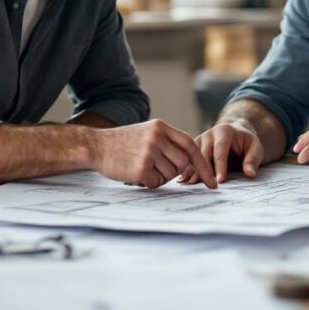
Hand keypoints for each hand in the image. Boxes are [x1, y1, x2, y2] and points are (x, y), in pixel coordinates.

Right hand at [91, 119, 216, 188]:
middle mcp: (157, 137)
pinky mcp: (140, 167)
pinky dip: (148, 182)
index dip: (203, 164)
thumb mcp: (148, 131)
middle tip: (159, 170)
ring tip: (144, 168)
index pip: (191, 145)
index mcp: (161, 127)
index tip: (212, 180)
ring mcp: (149, 152)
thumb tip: (191, 161)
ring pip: (170, 175)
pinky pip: (155, 182)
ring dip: (160, 177)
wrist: (96, 145)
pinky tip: (136, 173)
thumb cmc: (123, 142)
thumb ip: (168, 141)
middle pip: (183, 163)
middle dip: (176, 172)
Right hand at [179, 121, 264, 184]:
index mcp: (224, 131)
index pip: (220, 150)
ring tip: (186, 185)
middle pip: (203, 153)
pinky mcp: (194, 147)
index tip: (220, 181)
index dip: (220, 166)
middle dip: (202, 170)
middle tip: (199, 185)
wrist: (236, 133)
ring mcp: (200, 139)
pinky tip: (182, 180)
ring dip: (190, 170)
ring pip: (193, 156)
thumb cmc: (246, 143)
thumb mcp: (255, 148)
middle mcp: (209, 134)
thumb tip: (250, 174)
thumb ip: (253, 160)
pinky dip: (185, 169)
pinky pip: (188, 158)